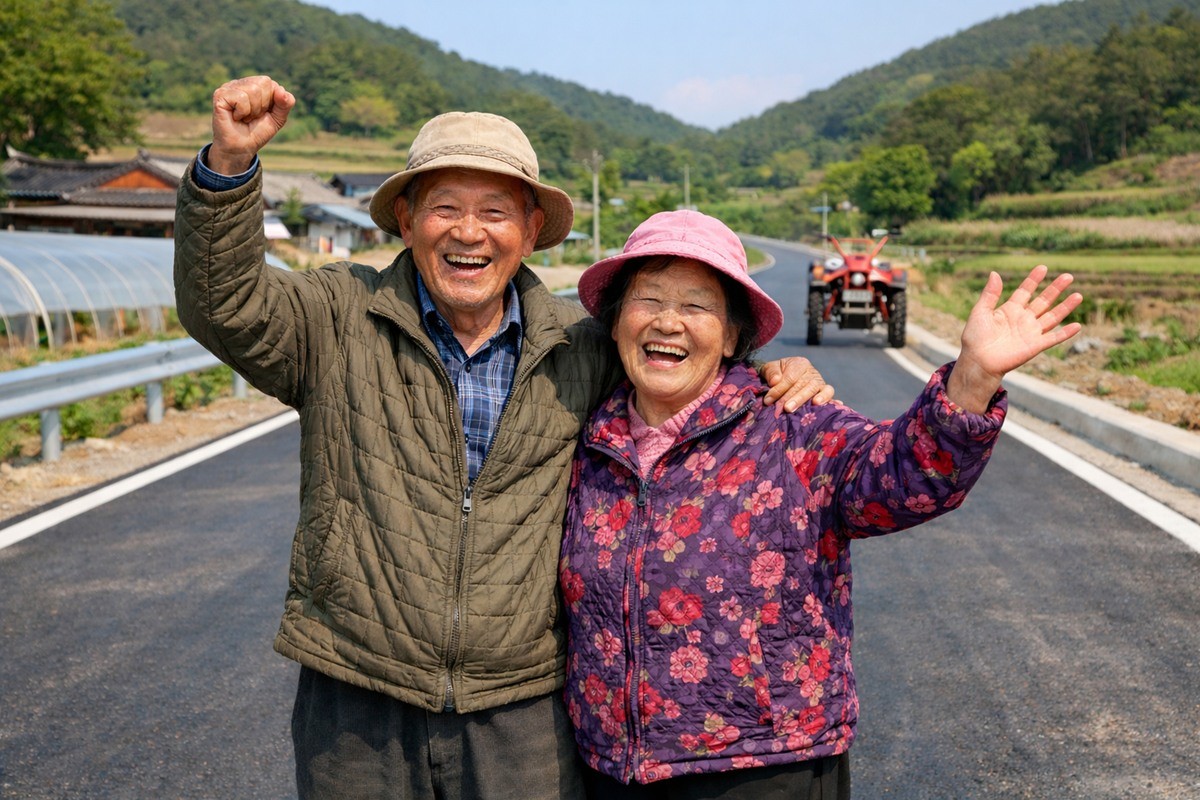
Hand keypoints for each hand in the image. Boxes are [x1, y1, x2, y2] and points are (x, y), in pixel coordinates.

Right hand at [207, 76, 295, 174]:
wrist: (241, 148)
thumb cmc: (257, 132)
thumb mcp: (277, 118)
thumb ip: (285, 104)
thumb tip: (282, 90)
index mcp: (255, 85)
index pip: (272, 83)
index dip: (272, 102)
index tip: (263, 113)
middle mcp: (241, 83)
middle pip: (264, 82)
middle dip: (263, 105)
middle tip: (253, 116)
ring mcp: (229, 87)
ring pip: (253, 90)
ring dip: (253, 110)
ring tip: (245, 118)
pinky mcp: (220, 95)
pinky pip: (241, 98)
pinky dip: (243, 112)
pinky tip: (236, 117)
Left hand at [761, 356, 834, 410]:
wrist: (785, 378)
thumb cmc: (777, 374)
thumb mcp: (770, 369)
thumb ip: (771, 372)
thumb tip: (775, 381)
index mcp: (799, 363)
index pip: (790, 377)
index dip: (779, 389)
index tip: (768, 400)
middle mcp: (811, 371)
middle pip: (801, 384)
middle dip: (789, 397)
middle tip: (782, 408)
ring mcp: (819, 381)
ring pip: (813, 389)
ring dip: (801, 400)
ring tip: (790, 409)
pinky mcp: (825, 390)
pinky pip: (828, 392)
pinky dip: (825, 397)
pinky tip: (817, 404)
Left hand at [947, 265, 1082, 412]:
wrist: (978, 361)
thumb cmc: (975, 338)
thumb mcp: (980, 312)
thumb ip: (990, 294)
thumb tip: (994, 273)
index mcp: (1010, 310)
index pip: (1025, 291)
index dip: (1033, 280)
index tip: (1043, 267)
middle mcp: (1023, 319)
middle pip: (1043, 301)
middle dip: (1055, 289)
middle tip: (1068, 276)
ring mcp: (1030, 332)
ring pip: (1052, 317)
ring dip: (1066, 307)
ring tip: (1078, 295)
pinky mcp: (1035, 346)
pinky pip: (1053, 338)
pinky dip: (1065, 333)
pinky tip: (1077, 326)